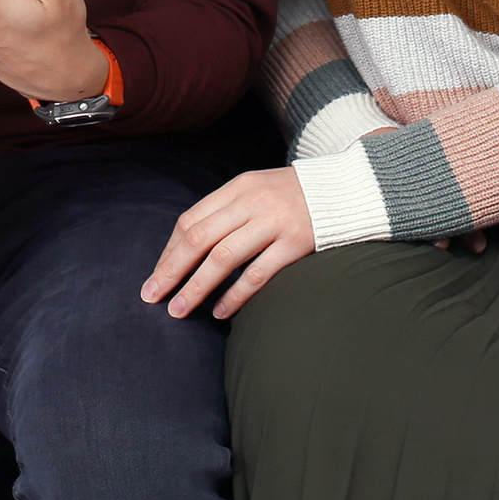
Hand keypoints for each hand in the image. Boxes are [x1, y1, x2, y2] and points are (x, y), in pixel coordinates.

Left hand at [142, 168, 314, 319]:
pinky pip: (258, 273)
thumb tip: (188, 246)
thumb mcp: (256, 191)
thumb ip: (227, 212)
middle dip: (171, 270)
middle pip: (199, 238)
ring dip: (196, 286)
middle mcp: (252, 202)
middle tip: (152, 296)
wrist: (346, 189)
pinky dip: (236, 295)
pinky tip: (221, 311)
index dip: (169, 251)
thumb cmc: (293, 196)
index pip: (191, 220)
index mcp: (237, 188)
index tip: (156, 277)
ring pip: (223, 257)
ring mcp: (274, 222)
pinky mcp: (296, 243)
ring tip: (179, 310)